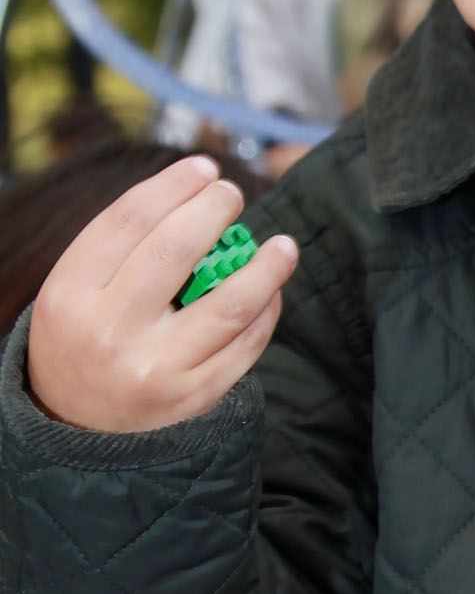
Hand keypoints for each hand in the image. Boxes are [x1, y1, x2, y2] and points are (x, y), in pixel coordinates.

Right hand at [26, 156, 297, 432]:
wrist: (76, 426)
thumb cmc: (83, 338)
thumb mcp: (74, 290)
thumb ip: (122, 248)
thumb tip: (196, 197)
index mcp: (72, 293)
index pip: (129, 220)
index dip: (173, 186)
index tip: (204, 168)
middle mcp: (111, 330)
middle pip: (175, 251)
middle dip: (214, 211)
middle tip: (233, 194)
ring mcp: (156, 367)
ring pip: (229, 304)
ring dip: (266, 267)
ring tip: (283, 246)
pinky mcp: (194, 397)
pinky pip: (245, 346)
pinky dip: (266, 312)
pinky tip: (272, 292)